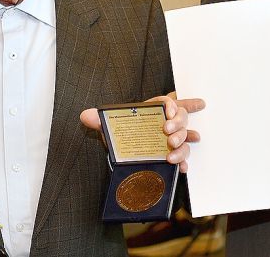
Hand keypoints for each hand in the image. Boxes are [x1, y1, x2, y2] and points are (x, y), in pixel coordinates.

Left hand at [80, 93, 205, 172]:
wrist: (122, 154)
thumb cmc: (120, 134)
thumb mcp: (109, 126)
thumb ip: (99, 120)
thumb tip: (85, 116)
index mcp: (152, 110)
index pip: (168, 101)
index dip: (172, 104)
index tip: (169, 112)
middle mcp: (165, 122)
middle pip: (181, 117)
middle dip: (178, 124)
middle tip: (167, 134)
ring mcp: (170, 138)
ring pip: (184, 137)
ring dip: (182, 144)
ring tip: (170, 155)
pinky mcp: (172, 152)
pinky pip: (184, 155)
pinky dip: (184, 161)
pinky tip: (181, 167)